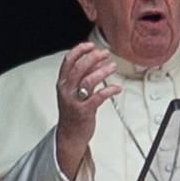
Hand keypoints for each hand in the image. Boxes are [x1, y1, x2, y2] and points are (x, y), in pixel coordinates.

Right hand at [54, 42, 119, 180]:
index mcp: (63, 83)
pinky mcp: (85, 111)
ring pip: (88, 80)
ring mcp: (75, 101)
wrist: (70, 135)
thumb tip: (98, 61)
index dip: (80, 50)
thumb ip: (85, 76)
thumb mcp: (75, 91)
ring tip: (113, 67)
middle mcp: (67, 90)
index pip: (68, 61)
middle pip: (79, 68)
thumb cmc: (73, 112)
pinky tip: (117, 87)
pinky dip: (109, 90)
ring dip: (102, 71)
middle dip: (93, 58)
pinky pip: (99, 97)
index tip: (91, 46)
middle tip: (105, 54)